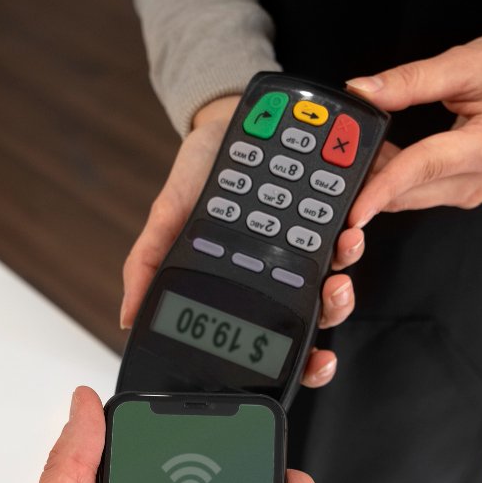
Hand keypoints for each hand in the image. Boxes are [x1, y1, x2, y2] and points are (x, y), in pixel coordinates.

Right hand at [121, 96, 365, 389]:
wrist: (221, 120)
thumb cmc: (195, 176)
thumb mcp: (165, 220)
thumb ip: (147, 266)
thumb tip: (129, 318)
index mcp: (247, 286)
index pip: (276, 337)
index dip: (303, 360)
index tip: (317, 362)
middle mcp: (281, 275)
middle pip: (318, 314)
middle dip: (334, 311)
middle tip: (333, 294)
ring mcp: (306, 246)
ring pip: (339, 275)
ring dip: (348, 267)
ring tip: (345, 248)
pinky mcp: (327, 213)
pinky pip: (347, 231)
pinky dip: (352, 231)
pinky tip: (350, 224)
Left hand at [347, 31, 481, 225]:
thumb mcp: (464, 64)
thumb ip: (410, 80)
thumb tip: (363, 92)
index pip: (423, 168)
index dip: (383, 187)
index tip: (354, 207)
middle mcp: (480, 178)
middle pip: (410, 192)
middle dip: (370, 181)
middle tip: (337, 158)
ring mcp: (472, 190)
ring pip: (410, 197)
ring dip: (380, 180)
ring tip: (361, 150)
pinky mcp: (463, 191)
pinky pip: (417, 193)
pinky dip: (394, 180)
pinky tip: (383, 159)